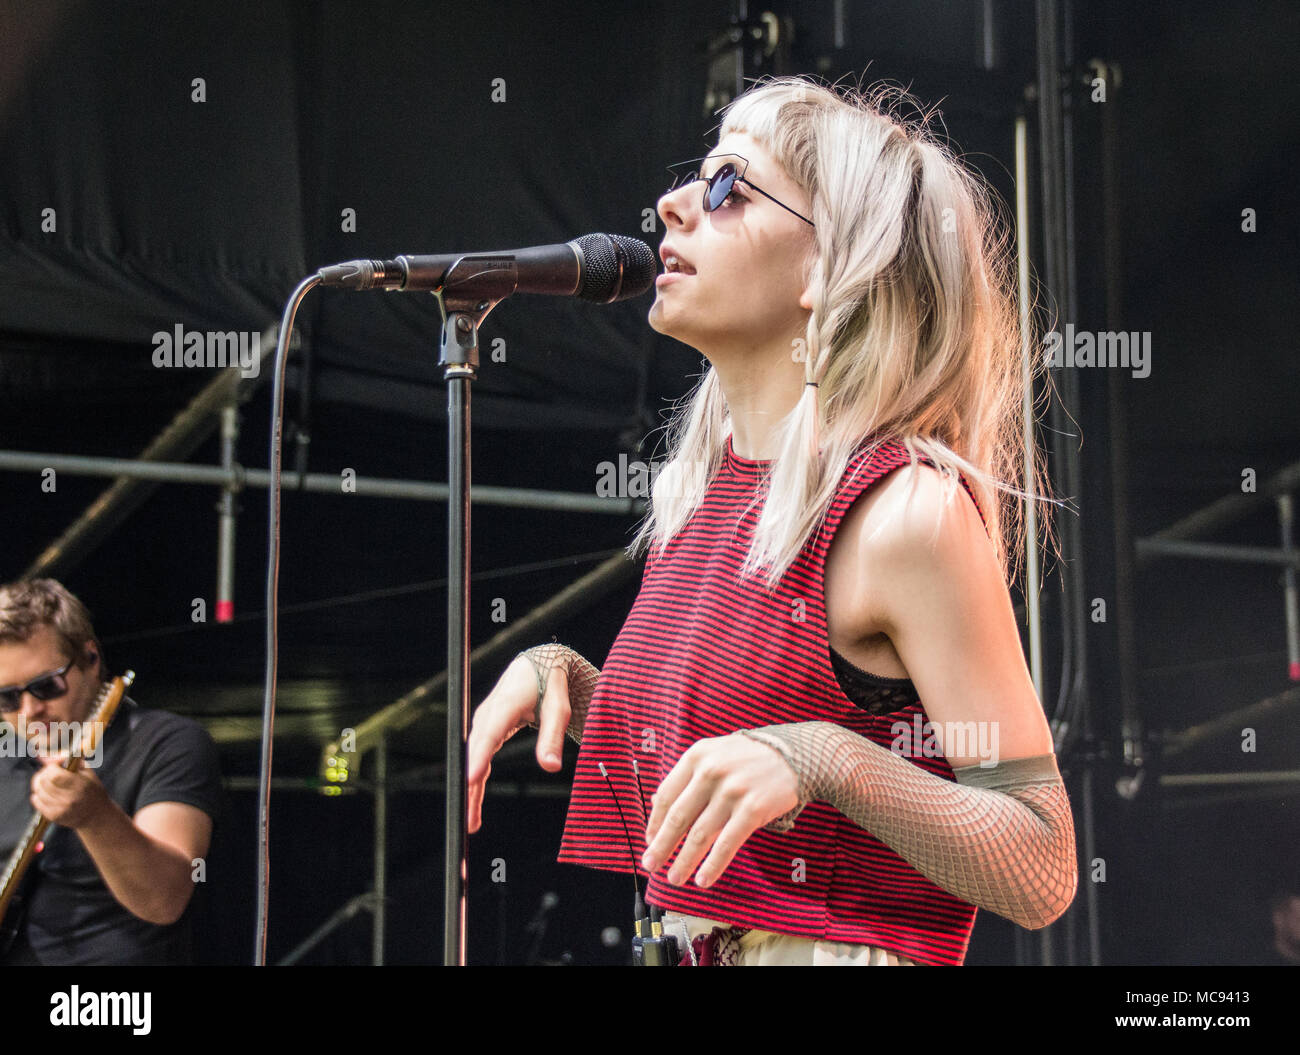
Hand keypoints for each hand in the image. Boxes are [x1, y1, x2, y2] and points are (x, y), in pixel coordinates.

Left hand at [30, 755, 110, 828]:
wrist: (96, 814)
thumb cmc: (92, 790)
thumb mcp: (87, 772)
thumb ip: (70, 761)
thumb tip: (48, 756)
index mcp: (80, 785)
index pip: (54, 775)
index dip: (51, 767)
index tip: (56, 765)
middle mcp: (69, 799)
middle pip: (44, 782)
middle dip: (44, 773)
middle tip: (50, 772)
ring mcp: (61, 809)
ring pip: (38, 791)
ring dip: (41, 784)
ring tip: (49, 782)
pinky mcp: (53, 816)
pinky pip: (36, 801)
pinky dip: (38, 794)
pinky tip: (46, 793)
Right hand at [466, 653, 570, 833]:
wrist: (540, 664)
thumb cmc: (552, 684)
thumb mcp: (558, 709)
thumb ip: (552, 737)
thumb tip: (551, 767)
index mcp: (504, 705)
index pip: (488, 736)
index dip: (478, 758)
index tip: (471, 781)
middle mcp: (488, 714)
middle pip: (474, 754)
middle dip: (469, 786)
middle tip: (468, 819)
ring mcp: (484, 722)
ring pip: (474, 760)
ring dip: (470, 789)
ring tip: (471, 822)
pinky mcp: (487, 730)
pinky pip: (480, 759)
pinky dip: (476, 781)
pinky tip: (475, 805)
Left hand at [642, 734, 798, 887]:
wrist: (793, 754)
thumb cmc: (747, 757)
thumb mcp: (713, 754)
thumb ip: (687, 777)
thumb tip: (656, 806)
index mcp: (696, 757)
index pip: (666, 796)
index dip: (655, 823)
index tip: (649, 841)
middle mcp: (711, 772)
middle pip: (678, 818)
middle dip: (662, 846)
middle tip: (652, 865)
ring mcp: (732, 791)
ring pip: (700, 835)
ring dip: (684, 861)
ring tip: (675, 878)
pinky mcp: (753, 809)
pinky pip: (727, 843)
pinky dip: (713, 865)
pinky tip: (703, 879)